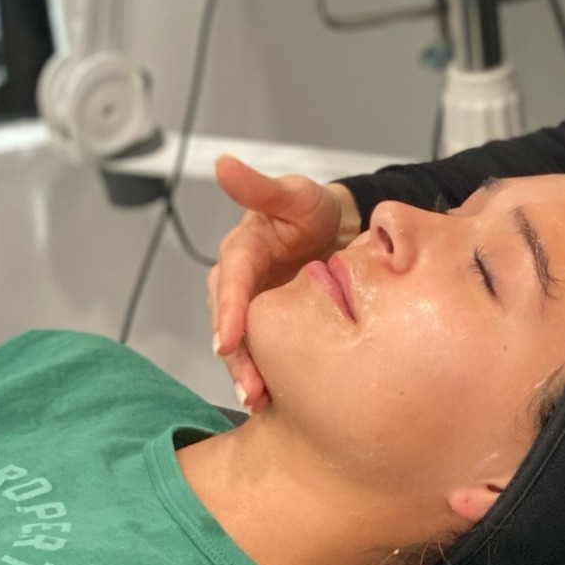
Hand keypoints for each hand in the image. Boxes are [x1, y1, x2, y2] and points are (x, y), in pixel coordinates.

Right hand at [207, 157, 358, 407]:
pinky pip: (263, 351)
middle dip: (237, 355)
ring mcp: (255, 306)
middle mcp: (240, 282)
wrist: (341, 230)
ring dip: (247, 371)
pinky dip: (265, 374)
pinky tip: (274, 400)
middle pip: (230, 321)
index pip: (230, 281)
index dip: (227, 311)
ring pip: (243, 342)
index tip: (226, 340)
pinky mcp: (271, 325)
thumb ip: (260, 186)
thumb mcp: (294, 194)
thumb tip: (222, 164)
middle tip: (249, 386)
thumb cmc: (314, 209)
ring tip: (258, 398)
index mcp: (242, 250)